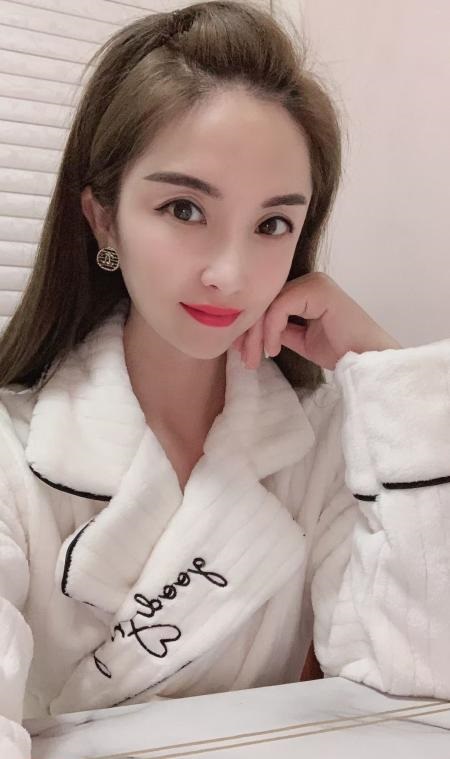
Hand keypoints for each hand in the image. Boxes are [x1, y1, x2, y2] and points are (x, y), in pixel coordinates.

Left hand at [232, 272, 401, 370]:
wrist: (367, 360)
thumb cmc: (340, 352)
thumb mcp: (299, 339)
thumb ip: (279, 329)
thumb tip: (250, 329)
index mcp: (306, 290)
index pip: (267, 303)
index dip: (251, 328)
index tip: (243, 354)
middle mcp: (309, 281)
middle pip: (265, 302)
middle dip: (250, 333)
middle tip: (245, 360)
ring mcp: (314, 282)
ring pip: (268, 304)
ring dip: (257, 335)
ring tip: (256, 359)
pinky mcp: (317, 289)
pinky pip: (280, 307)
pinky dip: (272, 330)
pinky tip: (274, 350)